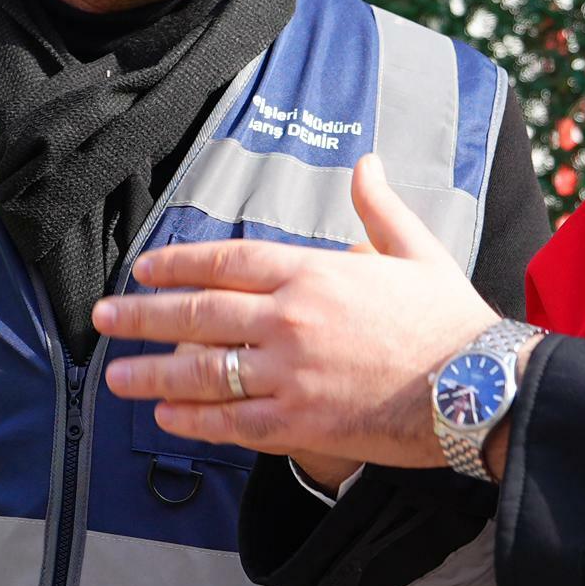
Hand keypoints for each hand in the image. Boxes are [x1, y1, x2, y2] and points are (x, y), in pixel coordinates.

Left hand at [101, 161, 500, 477]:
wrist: (480, 389)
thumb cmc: (452, 321)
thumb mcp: (418, 251)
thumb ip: (379, 207)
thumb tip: (366, 162)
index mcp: (314, 272)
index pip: (227, 260)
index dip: (178, 265)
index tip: (143, 269)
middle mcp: (291, 319)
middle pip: (199, 315)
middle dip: (143, 316)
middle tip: (104, 317)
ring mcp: (292, 374)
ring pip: (204, 372)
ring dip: (152, 375)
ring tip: (116, 376)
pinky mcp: (302, 423)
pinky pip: (233, 422)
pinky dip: (195, 421)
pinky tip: (167, 419)